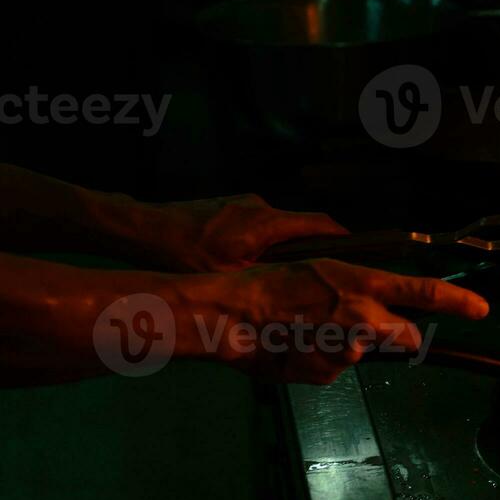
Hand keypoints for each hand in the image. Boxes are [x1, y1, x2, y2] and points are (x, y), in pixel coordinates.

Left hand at [139, 194, 348, 272]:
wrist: (142, 229)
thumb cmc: (183, 254)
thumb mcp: (226, 277)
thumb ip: (263, 280)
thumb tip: (291, 296)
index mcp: (266, 223)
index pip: (320, 224)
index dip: (342, 238)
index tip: (357, 254)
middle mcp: (260, 206)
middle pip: (300, 226)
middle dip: (309, 249)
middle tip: (315, 275)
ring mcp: (242, 203)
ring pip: (276, 226)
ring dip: (279, 247)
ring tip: (272, 274)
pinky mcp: (227, 205)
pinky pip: (255, 223)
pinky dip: (258, 241)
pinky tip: (242, 261)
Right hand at [176, 259, 489, 383]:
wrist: (232, 315)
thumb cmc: (272, 284)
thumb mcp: (323, 272)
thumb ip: (357, 292)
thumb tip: (376, 304)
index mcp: (364, 285)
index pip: (425, 292)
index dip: (458, 302)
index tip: (483, 309)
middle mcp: (365, 319)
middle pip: (407, 336)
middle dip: (400, 334)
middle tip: (370, 325)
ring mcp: (348, 352)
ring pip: (365, 352)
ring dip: (349, 345)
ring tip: (309, 330)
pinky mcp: (330, 375)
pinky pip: (336, 368)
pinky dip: (322, 360)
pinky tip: (296, 346)